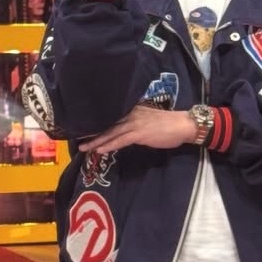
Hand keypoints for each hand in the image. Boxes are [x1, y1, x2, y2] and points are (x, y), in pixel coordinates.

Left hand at [79, 105, 195, 152]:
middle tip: (78, 139)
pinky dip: (109, 145)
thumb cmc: (169, 124)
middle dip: (92, 133)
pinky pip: (121, 141)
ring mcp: (135, 124)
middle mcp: (131, 115)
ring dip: (96, 141)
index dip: (98, 124)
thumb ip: (136, 124)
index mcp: (133, 110)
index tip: (85, 128)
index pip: (112, 117)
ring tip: (84, 147)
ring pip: (111, 133)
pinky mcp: (139, 133)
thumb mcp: (149, 120)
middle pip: (108, 125)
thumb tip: (126, 131)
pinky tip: (100, 150)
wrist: (183, 125)